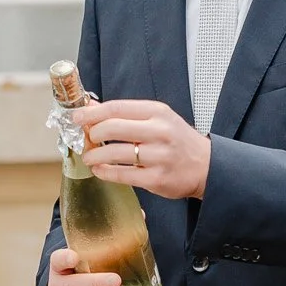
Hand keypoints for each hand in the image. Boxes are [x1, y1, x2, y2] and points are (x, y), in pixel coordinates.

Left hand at [82, 98, 210, 200]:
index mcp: (158, 113)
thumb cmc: (178, 141)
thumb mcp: (158, 119)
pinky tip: (100, 170)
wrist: (207, 167)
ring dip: (94, 155)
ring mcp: (159, 156)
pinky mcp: (157, 179)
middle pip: (112, 128)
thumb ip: (126, 114)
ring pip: (114, 152)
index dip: (92, 112)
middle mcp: (159, 132)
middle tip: (86, 138)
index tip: (77, 117)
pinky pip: (122, 175)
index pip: (116, 108)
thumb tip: (92, 107)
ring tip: (89, 157)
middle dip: (92, 133)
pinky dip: (105, 172)